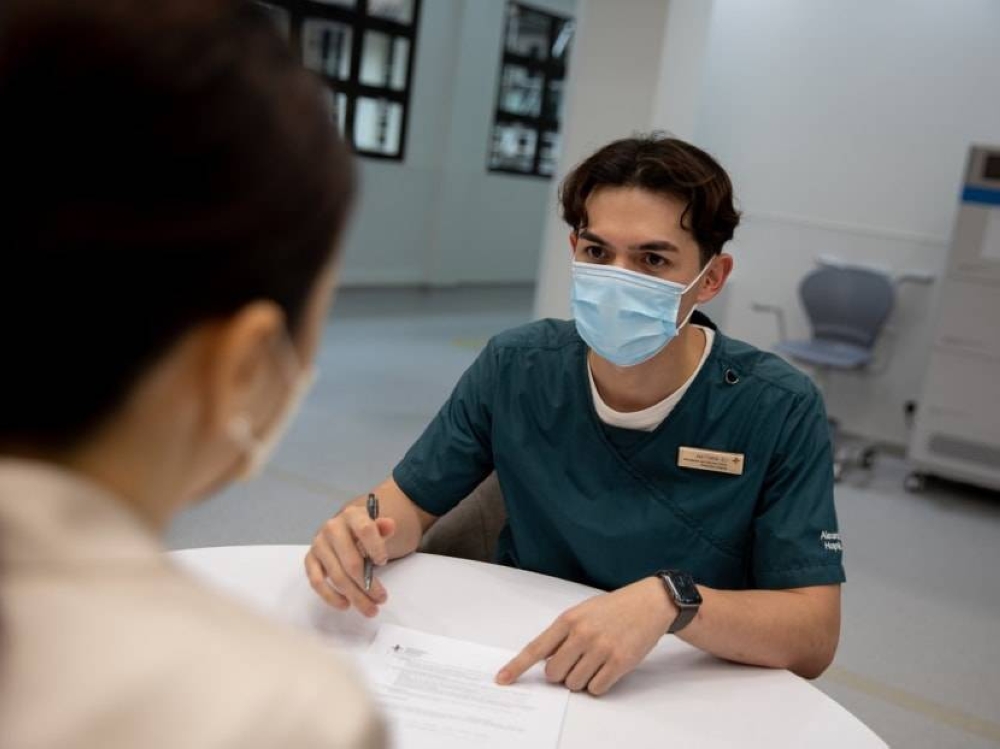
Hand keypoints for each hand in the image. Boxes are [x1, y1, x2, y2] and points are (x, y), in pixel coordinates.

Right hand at [304, 502, 396, 616]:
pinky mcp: (310, 560)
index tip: (384, 562)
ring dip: (355, 596)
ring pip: (337, 576)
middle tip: (382, 599)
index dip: (376, 547)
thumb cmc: (363, 532)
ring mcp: (319, 544)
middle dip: (368, 585)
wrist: (345, 529)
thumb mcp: (376, 526)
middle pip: (351, 561)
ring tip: (370, 609)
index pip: (365, 530)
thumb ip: (383, 528)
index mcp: (352, 515)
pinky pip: (317, 582)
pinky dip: (331, 597)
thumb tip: (389, 525)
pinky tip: (346, 605)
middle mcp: (332, 528)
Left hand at [496, 577, 674, 694]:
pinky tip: (606, 669)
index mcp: (568, 620)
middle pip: (554, 674)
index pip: (536, 648)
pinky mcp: (620, 662)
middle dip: (561, 673)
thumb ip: (562, 634)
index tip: (502, 679)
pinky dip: (597, 685)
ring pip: (574, 684)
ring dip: (581, 680)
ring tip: (595, 661)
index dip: (517, 667)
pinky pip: (596, 689)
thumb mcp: (582, 612)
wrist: (649, 603)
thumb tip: (546, 661)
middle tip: (575, 662)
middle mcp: (582, 634)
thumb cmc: (613, 608)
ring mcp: (601, 649)